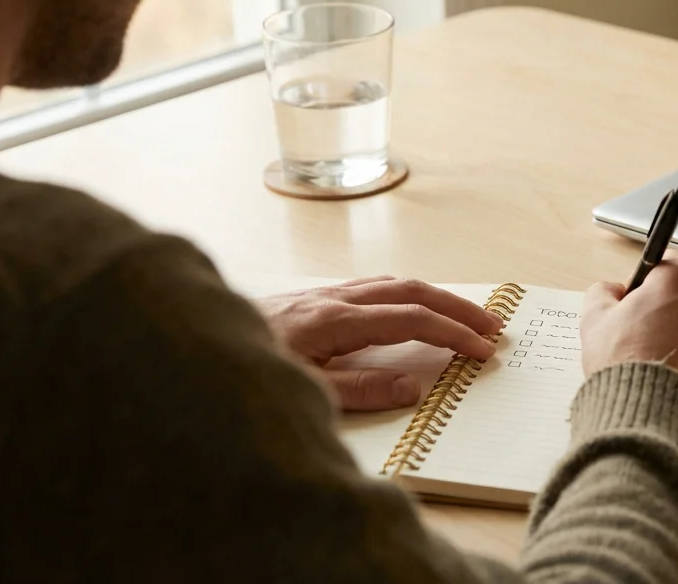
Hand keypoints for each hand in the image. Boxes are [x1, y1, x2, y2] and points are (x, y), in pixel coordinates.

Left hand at [255, 276, 502, 410]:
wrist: (184, 350)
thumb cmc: (240, 375)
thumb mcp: (301, 393)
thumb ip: (360, 389)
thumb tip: (414, 384)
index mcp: (333, 320)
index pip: (411, 319)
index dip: (453, 333)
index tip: (482, 350)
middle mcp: (332, 299)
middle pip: (412, 291)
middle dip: (458, 307)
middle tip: (493, 326)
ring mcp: (321, 295)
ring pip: (393, 284)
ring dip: (436, 298)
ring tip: (465, 315)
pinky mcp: (312, 300)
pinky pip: (372, 287)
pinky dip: (407, 295)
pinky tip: (412, 307)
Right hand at [581, 252, 677, 399]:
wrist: (653, 416)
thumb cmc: (626, 363)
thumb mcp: (595, 320)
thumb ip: (602, 293)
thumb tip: (611, 291)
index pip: (664, 263)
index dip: (644, 282)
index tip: (632, 302)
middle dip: (665, 309)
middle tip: (639, 334)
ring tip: (656, 359)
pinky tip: (672, 374)